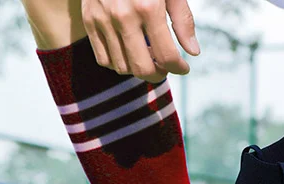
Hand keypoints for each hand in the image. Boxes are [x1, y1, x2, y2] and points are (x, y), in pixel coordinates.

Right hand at [81, 0, 198, 80]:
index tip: (182, 67)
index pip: (167, 56)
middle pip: (143, 69)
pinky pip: (103, 59)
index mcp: (147, 7)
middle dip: (159, 75)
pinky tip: (129, 54)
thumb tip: (193, 52)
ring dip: (138, 70)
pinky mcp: (89, 20)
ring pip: (123, 68)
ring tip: (148, 58)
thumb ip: (183, 20)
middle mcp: (123, 16)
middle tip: (165, 68)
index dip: (179, 68)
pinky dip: (118, 64)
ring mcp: (103, 20)